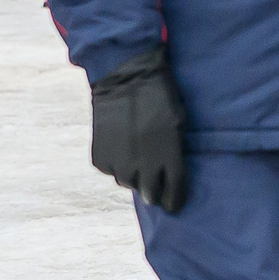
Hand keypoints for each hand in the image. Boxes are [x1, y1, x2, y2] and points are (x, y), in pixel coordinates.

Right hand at [89, 46, 187, 211]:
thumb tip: (169, 178)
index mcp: (169, 157)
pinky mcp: (100, 158)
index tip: (174, 203)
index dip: (175, 201)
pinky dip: (115, 163)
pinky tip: (120, 145)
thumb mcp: (177, 124)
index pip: (174, 194)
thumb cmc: (160, 96)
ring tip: (136, 157)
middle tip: (154, 185)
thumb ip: (175, 154)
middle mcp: (144, 165)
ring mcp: (119, 163)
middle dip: (154, 192)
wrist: (125, 76)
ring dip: (134, 175)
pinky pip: (110, 170)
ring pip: (128, 183)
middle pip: (150, 195)